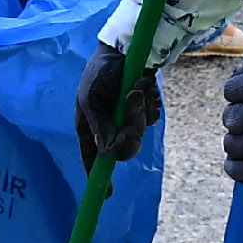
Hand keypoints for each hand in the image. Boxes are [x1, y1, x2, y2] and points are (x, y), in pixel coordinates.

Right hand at [75, 43, 161, 170]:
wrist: (124, 48)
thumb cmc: (100, 72)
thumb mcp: (92, 99)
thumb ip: (100, 126)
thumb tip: (108, 153)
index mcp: (90, 126)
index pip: (92, 158)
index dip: (98, 176)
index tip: (107, 193)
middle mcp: (108, 126)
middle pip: (124, 149)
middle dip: (131, 132)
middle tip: (132, 114)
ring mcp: (126, 117)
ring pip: (140, 132)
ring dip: (140, 111)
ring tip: (136, 89)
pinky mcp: (143, 108)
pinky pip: (152, 117)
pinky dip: (150, 103)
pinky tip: (144, 86)